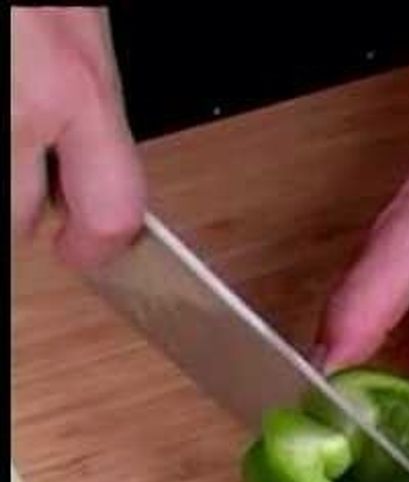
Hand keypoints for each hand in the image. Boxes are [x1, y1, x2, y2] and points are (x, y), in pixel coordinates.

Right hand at [12, 7, 144, 266]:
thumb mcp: (73, 19)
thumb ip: (81, 100)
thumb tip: (70, 165)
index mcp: (72, 80)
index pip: (114, 211)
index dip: (99, 246)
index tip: (84, 250)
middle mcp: (12, 105)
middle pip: (12, 223)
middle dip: (13, 207)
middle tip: (12, 163)